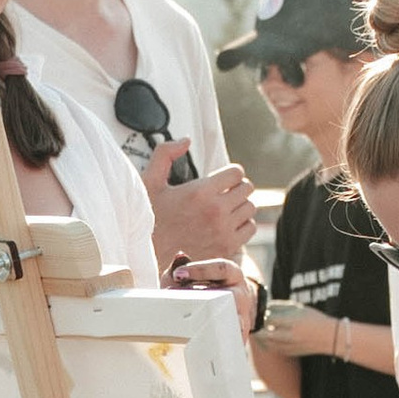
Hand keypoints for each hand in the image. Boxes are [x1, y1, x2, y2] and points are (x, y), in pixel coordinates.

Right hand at [147, 147, 257, 265]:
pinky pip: (250, 228)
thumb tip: (186, 140)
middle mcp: (216, 211)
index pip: (237, 172)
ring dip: (240, 205)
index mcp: (200, 191)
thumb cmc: (148, 218)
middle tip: (223, 193)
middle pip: (247, 188)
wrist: (148, 257)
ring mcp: (223, 231)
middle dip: (236, 187)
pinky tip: (227, 224)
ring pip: (250, 208)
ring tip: (225, 208)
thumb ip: (165, 154)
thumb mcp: (149, 182)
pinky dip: (243, 224)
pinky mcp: (227, 248)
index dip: (230, 173)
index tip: (221, 179)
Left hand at [170, 256, 261, 336]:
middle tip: (181, 303)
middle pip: (231, 296)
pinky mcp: (240, 337)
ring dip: (213, 324)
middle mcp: (241, 294)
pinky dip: (218, 345)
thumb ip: (181, 268)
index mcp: (232, 274)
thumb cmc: (201, 288)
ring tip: (191, 327)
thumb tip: (180, 258)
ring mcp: (243, 316)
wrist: (222, 307)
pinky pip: (232, 342)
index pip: (221, 268)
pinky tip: (201, 347)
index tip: (178, 274)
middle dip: (205, 300)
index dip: (200, 270)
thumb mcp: (189, 276)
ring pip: (234, 321)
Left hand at [261, 306, 335, 358]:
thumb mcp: (299, 307)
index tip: (259, 311)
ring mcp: (289, 346)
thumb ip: (279, 306)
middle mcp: (290, 336)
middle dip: (257, 328)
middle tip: (253, 322)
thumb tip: (263, 306)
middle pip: (264, 334)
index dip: (261, 315)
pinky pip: (273, 349)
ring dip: (259, 337)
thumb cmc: (314, 319)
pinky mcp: (290, 353)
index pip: (268, 318)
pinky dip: (266, 343)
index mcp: (292, 322)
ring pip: (266, 344)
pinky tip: (265, 337)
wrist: (330, 337)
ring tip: (257, 330)